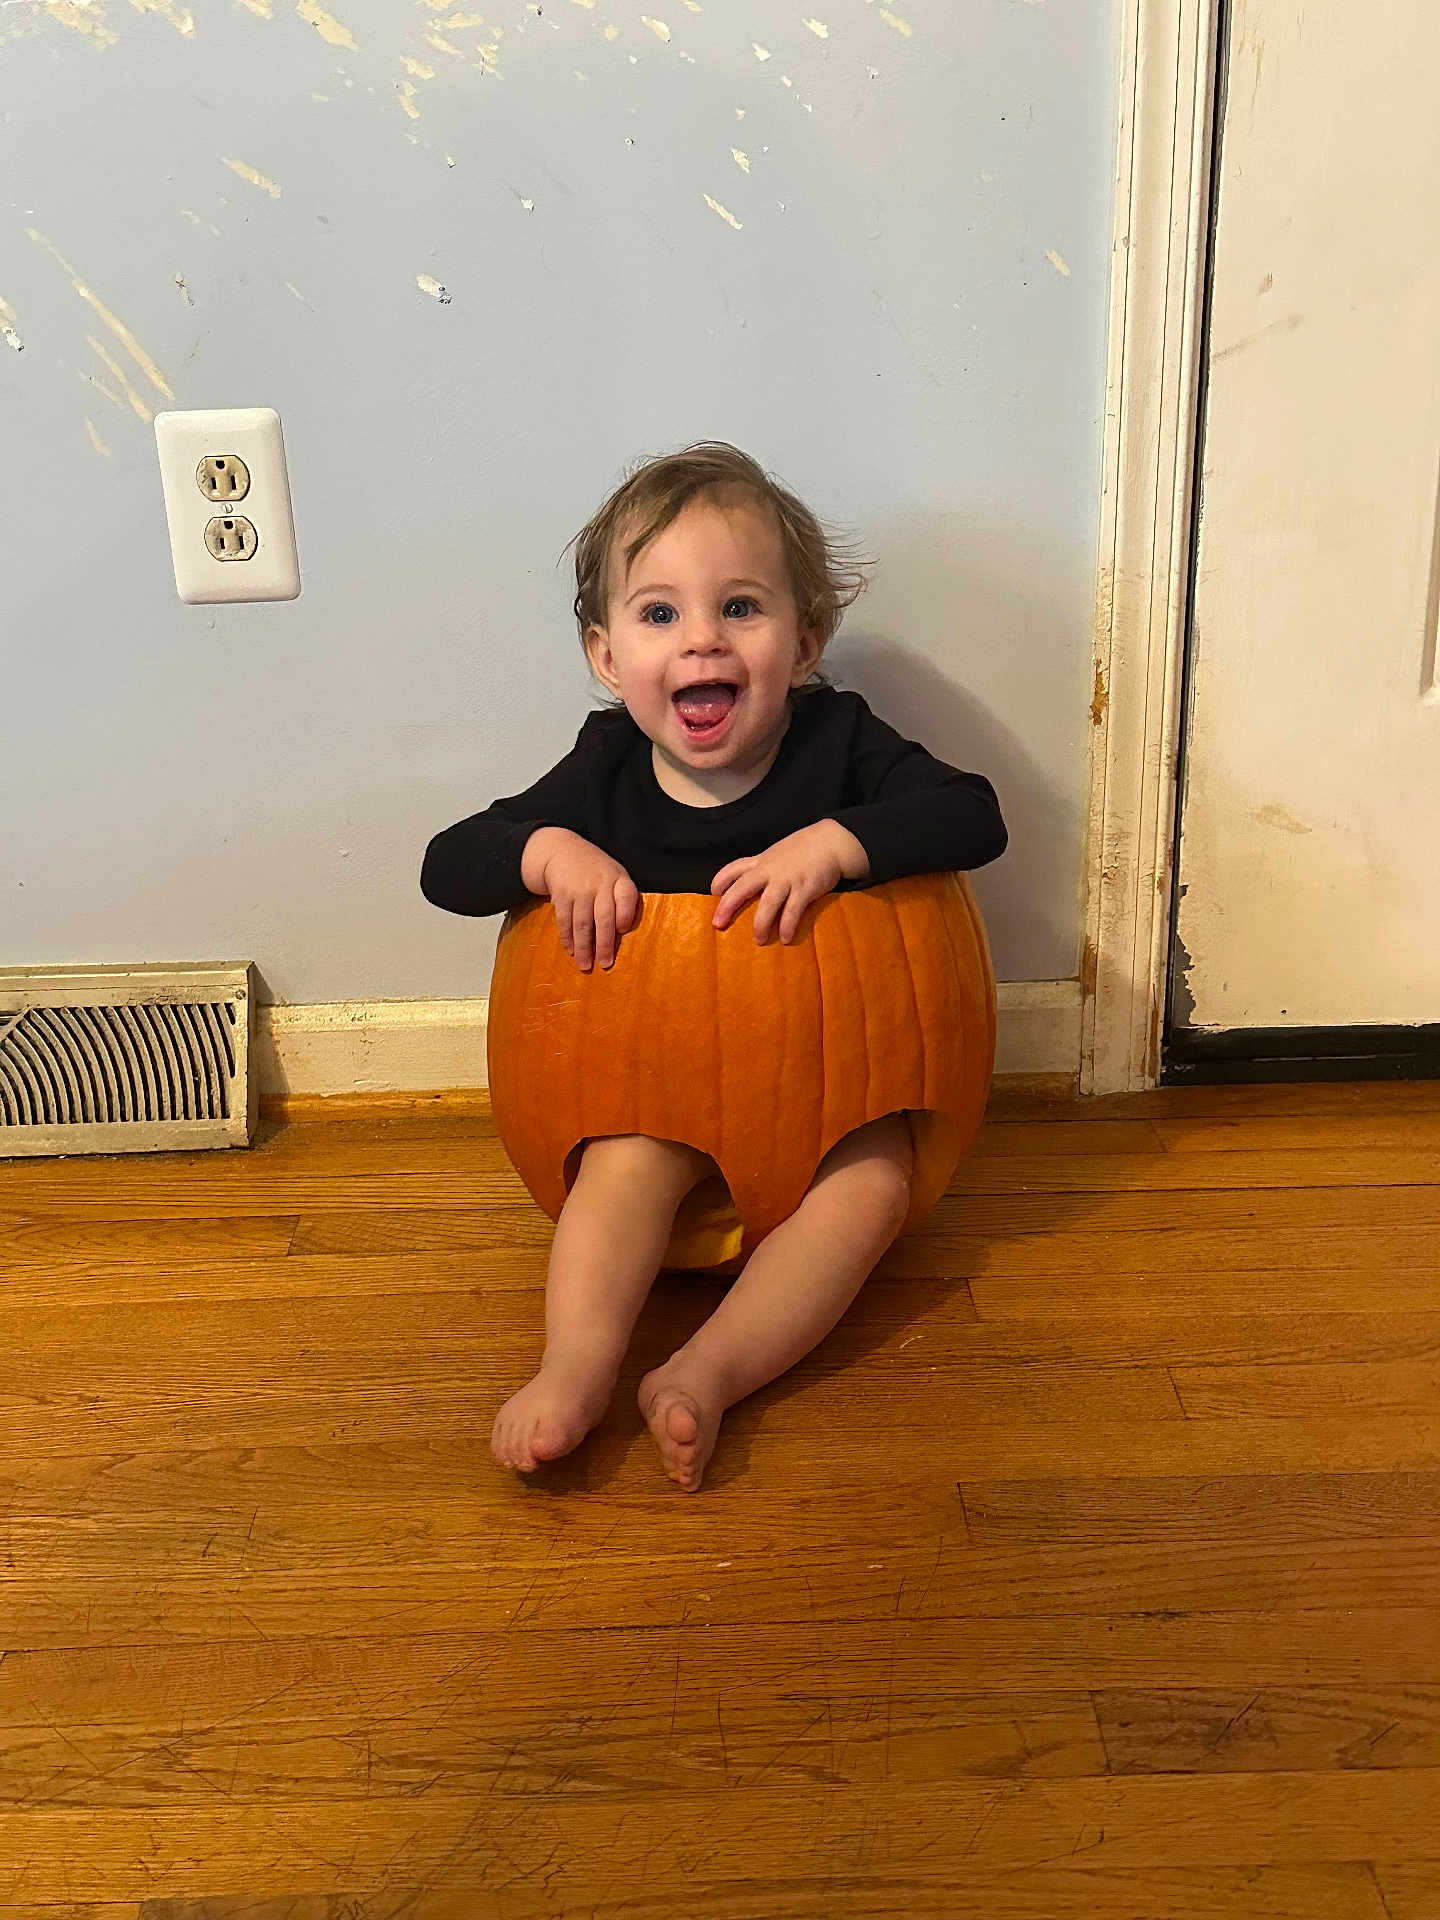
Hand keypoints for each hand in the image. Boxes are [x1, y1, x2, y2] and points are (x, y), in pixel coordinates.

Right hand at [523, 827, 639, 971]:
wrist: (563, 851)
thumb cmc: (597, 872)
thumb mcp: (615, 876)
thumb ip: (622, 901)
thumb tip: (622, 936)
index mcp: (619, 879)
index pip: (627, 896)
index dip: (626, 915)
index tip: (622, 930)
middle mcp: (600, 883)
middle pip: (604, 918)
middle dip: (604, 944)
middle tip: (605, 964)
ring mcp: (579, 889)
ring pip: (582, 924)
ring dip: (583, 948)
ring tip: (585, 965)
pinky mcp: (561, 895)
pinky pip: (564, 921)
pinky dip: (567, 938)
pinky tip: (571, 951)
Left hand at [710, 820, 869, 944]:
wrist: (831, 842)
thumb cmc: (802, 850)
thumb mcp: (776, 853)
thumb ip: (761, 866)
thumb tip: (746, 883)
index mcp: (762, 861)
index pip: (735, 868)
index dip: (721, 879)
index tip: (713, 892)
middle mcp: (770, 870)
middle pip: (743, 887)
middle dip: (728, 905)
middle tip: (718, 924)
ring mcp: (787, 879)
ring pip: (768, 904)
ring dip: (761, 924)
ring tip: (759, 940)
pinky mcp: (805, 888)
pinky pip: (793, 911)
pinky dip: (788, 925)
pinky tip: (786, 938)